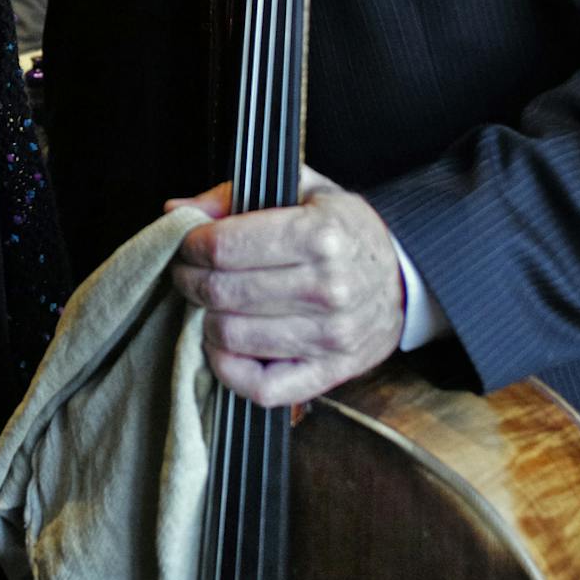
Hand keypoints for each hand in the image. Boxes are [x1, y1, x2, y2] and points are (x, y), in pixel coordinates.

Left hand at [167, 167, 403, 405]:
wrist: (401, 281)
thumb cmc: (344, 234)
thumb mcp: (303, 192)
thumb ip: (237, 195)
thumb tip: (179, 210)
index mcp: (319, 236)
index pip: (223, 247)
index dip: (190, 246)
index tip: (188, 245)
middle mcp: (328, 289)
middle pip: (222, 292)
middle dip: (190, 281)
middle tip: (189, 273)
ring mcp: (329, 337)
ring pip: (232, 336)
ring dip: (206, 320)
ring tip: (210, 304)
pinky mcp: (328, 374)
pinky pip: (260, 387)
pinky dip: (229, 369)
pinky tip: (225, 344)